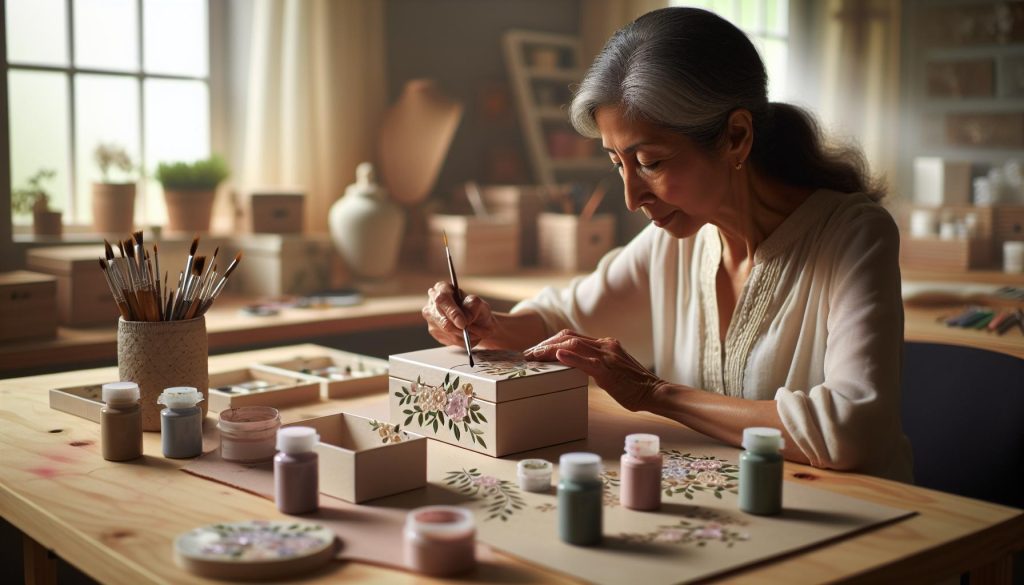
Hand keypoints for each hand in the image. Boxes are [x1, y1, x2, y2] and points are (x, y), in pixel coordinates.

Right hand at [422, 281, 495, 347]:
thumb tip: (466, 318)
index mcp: (442, 288)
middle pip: (440, 317)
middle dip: (457, 327)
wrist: (478, 322)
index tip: (463, 323)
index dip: (452, 312)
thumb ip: (473, 306)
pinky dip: (460, 340)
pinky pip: (447, 339)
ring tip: (474, 333)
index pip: (442, 299)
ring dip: (462, 334)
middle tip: (469, 331)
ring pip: (445, 330)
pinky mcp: (434, 331)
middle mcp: (432, 302)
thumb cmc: (476, 309)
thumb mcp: (479, 304)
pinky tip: (467, 336)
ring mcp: (431, 317)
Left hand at [524, 329, 660, 411]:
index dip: (551, 341)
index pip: (572, 336)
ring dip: (548, 349)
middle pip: (568, 337)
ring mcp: (607, 355)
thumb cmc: (634, 386)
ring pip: (572, 344)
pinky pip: (586, 361)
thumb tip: (578, 367)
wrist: (654, 391)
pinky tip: (557, 356)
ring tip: (533, 356)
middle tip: (528, 354)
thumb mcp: (613, 369)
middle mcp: (605, 344)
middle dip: (544, 344)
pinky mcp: (608, 370)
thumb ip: (597, 364)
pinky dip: (570, 357)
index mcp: (606, 344)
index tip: (536, 350)